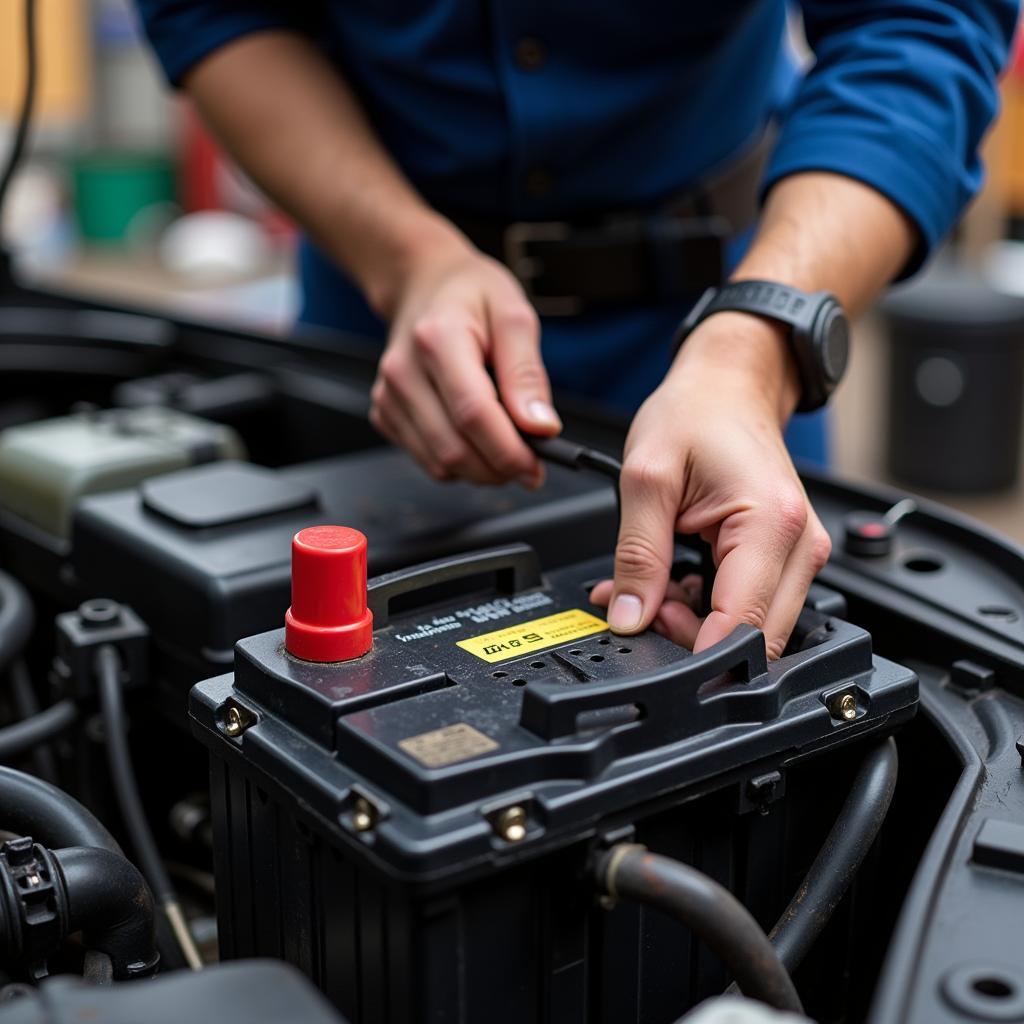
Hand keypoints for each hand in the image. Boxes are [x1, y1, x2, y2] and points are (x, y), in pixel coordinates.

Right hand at [369, 232, 561, 486]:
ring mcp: (389, 396)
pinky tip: (473, 434)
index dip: (509, 450)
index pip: (473, 413)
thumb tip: (541, 427)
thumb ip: (527, 373)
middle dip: (499, 467)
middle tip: (530, 460)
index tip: (537, 464)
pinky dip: (459, 461)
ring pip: (439, 464)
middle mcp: (404, 371)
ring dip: (481, 469)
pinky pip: (428, 460)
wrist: (424, 284)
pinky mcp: (385, 414)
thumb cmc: (471, 295)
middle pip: (454, 448)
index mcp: (438, 338)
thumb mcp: (514, 316)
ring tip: (504, 442)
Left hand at [590, 312, 831, 659]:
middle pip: (756, 637)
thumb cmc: (696, 414)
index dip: (695, 650)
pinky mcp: (788, 557)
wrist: (727, 385)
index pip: (744, 625)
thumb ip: (637, 555)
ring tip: (656, 585)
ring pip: (754, 627)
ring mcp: (800, 553)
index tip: (651, 641)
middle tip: (646, 602)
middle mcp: (801, 544)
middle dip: (694, 637)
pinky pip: (751, 605)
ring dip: (697, 622)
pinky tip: (677, 582)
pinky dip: (708, 607)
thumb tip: (629, 617)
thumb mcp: (646, 478)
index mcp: (773, 523)